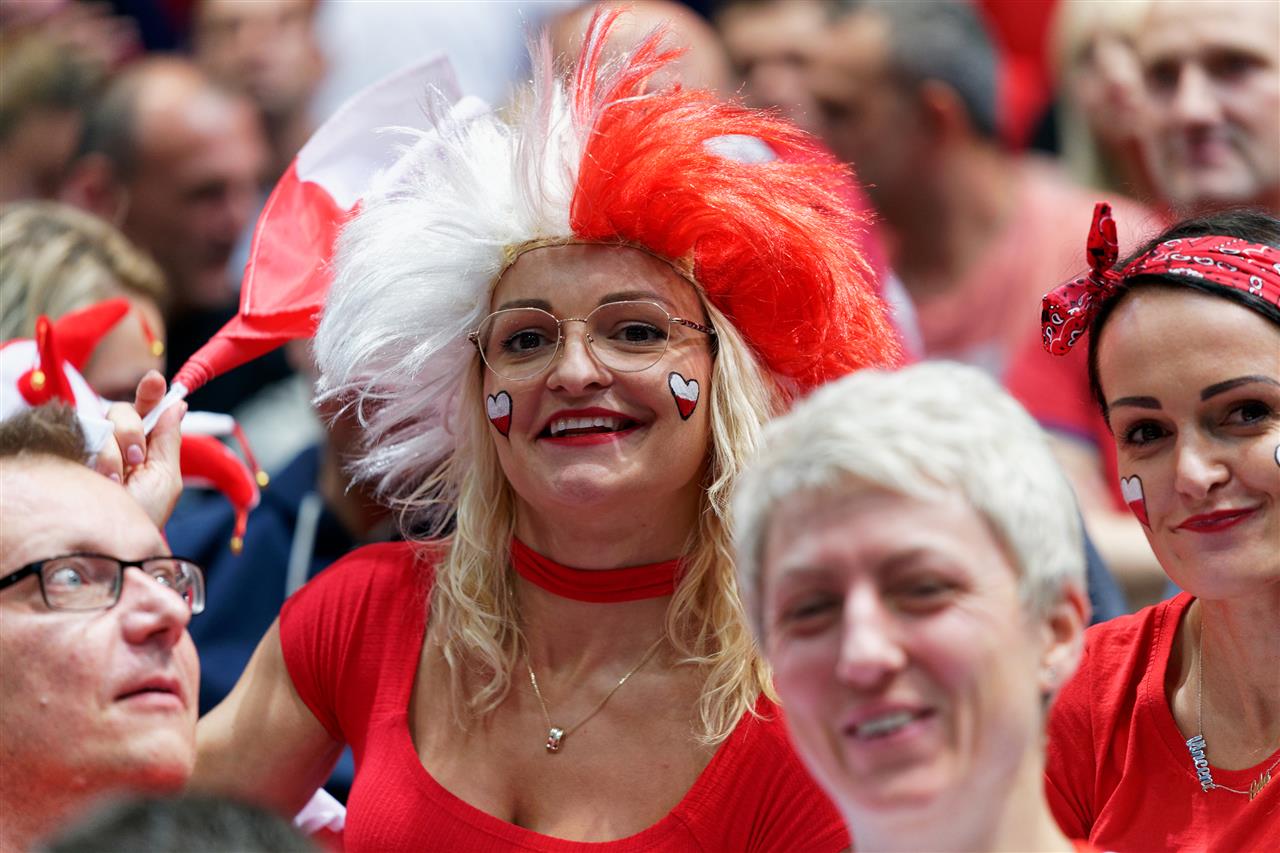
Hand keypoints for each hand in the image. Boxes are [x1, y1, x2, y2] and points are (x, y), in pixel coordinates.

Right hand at [94, 370, 185, 526]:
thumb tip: (178, 405)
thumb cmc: (142, 516)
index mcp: (144, 446)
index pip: (148, 410)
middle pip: (123, 409)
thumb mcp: (165, 479)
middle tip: (136, 458)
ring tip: (117, 481)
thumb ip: (169, 440)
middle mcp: (116, 443)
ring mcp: (92, 447)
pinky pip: (85, 436)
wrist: (112, 540)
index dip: (151, 392)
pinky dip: (99, 458)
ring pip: (104, 422)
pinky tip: (103, 480)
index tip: (156, 380)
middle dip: (132, 429)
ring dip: (115, 451)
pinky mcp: (72, 453)